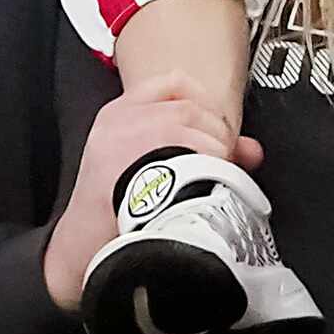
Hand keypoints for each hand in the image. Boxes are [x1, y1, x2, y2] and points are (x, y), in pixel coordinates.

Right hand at [42, 72, 260, 314]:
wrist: (82, 251)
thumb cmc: (114, 212)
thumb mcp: (143, 166)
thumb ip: (194, 145)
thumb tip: (250, 150)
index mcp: (118, 113)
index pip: (173, 82)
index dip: (205, 102)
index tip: (213, 128)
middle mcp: (125, 121)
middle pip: (194, 109)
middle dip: (217, 137)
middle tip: (217, 166)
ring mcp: (133, 141)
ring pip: (200, 129)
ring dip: (218, 156)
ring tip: (208, 183)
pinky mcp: (144, 166)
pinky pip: (198, 154)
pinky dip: (213, 169)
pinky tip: (203, 190)